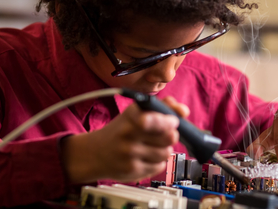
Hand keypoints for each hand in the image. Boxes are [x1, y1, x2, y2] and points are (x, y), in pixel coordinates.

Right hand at [61, 96, 188, 183]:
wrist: (94, 153)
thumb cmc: (119, 131)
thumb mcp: (135, 113)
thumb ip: (161, 107)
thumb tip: (184, 111)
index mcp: (131, 116)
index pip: (157, 119)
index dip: (170, 121)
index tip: (173, 121)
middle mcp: (129, 134)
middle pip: (169, 137)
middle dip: (170, 135)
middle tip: (164, 134)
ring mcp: (131, 153)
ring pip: (167, 152)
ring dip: (164, 149)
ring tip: (152, 146)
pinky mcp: (133, 170)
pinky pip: (160, 166)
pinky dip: (157, 161)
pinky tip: (146, 156)